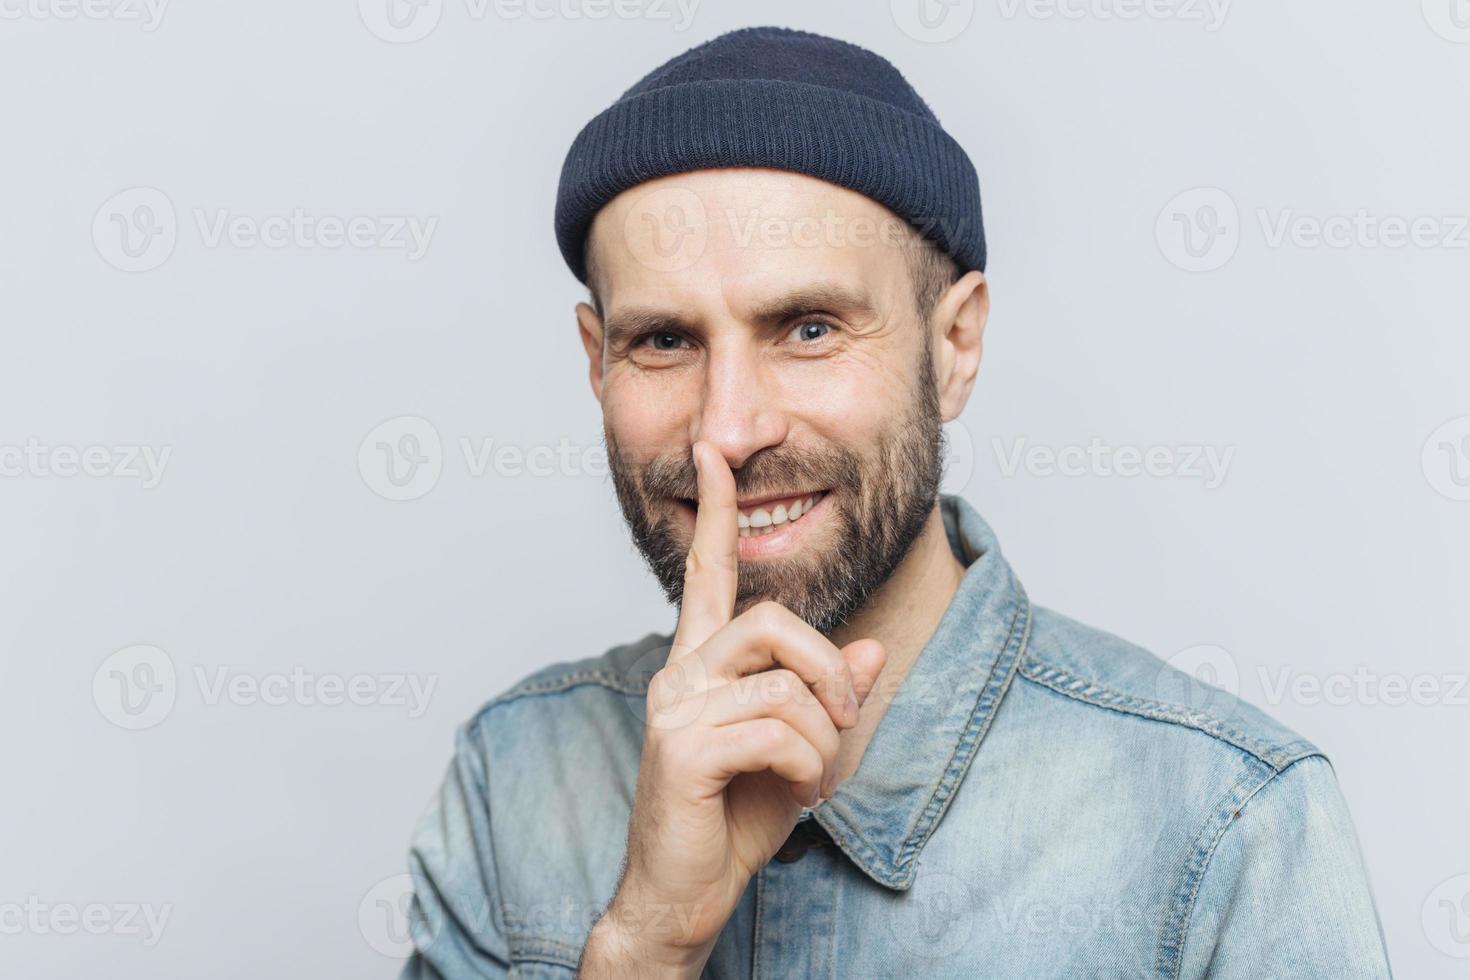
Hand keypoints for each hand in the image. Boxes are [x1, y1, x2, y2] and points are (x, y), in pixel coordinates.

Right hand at [580, 442, 886, 977]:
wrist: (682, 896)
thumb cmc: (730, 822)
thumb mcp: (798, 752)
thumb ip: (827, 697)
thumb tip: (870, 647)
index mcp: (701, 666)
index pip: (707, 575)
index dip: (716, 514)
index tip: (718, 457)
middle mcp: (680, 675)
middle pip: (772, 620)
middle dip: (830, 667)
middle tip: (847, 715)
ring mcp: (676, 709)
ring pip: (784, 680)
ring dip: (824, 733)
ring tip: (814, 773)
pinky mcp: (681, 748)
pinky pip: (776, 729)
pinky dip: (806, 762)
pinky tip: (794, 789)